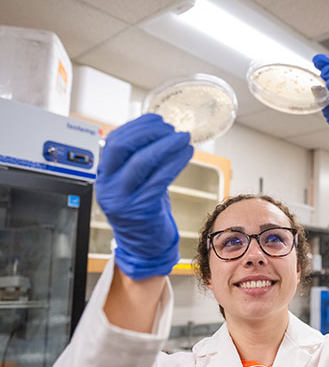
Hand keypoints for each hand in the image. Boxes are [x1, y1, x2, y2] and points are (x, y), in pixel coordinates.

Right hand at [96, 114, 193, 279]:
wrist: (145, 247)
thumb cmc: (143, 211)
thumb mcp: (134, 183)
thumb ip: (138, 160)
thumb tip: (158, 131)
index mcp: (104, 177)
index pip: (113, 141)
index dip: (137, 126)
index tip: (157, 119)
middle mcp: (108, 187)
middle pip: (122, 147)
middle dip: (148, 132)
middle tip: (171, 129)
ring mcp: (123, 199)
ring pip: (142, 162)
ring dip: (166, 145)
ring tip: (184, 138)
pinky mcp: (141, 209)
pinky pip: (159, 179)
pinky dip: (175, 163)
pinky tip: (186, 155)